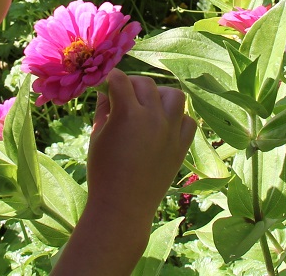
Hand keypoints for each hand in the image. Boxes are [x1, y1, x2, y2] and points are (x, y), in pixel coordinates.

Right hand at [50, 70, 194, 274]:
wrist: (123, 207)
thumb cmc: (103, 172)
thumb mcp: (97, 137)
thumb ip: (103, 109)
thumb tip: (106, 91)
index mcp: (127, 113)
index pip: (120, 80)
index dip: (110, 79)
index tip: (107, 84)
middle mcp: (153, 117)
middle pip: (146, 84)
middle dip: (132, 85)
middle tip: (123, 96)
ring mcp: (171, 132)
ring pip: (174, 95)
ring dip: (160, 96)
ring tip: (149, 106)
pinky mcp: (182, 147)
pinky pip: (188, 121)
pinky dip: (178, 118)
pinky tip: (164, 125)